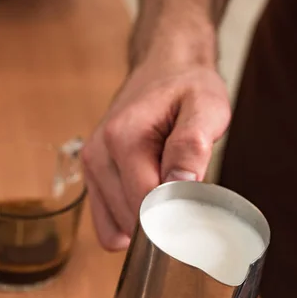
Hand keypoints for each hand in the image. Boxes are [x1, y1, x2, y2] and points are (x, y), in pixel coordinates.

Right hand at [82, 61, 229, 249]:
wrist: (165, 69)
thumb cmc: (187, 88)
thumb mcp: (206, 107)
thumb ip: (192, 145)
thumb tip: (179, 184)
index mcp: (123, 138)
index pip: (147, 204)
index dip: (176, 213)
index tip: (197, 203)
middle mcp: (98, 155)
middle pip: (131, 219)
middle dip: (162, 217)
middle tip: (185, 190)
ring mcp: (91, 168)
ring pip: (117, 228)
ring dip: (145, 220)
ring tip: (164, 188)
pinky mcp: (92, 178)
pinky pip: (107, 225)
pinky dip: (129, 222)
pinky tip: (149, 199)